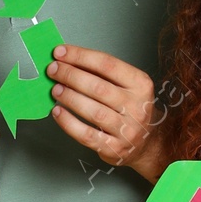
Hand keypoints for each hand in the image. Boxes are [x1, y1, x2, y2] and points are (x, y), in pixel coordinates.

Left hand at [47, 46, 159, 172]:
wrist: (146, 142)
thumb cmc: (131, 109)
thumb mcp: (127, 86)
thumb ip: (102, 74)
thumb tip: (69, 61)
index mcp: (140, 85)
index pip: (107, 64)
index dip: (80, 56)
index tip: (61, 53)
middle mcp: (137, 107)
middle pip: (98, 87)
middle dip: (70, 75)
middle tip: (54, 71)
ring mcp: (127, 130)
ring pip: (92, 111)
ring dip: (69, 97)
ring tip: (55, 89)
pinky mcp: (114, 148)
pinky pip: (86, 134)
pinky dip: (68, 122)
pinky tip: (58, 112)